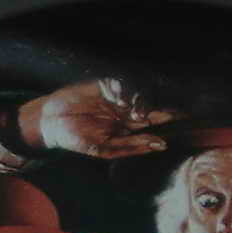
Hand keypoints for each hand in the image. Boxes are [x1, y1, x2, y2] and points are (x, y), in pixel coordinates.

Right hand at [19, 75, 176, 159]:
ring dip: (139, 101)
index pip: (153, 122)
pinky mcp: (104, 85)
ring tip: (133, 111)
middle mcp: (125, 111)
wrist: (51, 123)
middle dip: (155, 110)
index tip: (180, 121)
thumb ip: (131, 147)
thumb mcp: (104, 149)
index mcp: (128, 127)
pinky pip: (120, 83)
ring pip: (137, 94)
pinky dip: (123, 90)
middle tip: (153, 116)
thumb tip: (160, 145)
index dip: (166, 120)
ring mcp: (116, 97)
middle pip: (149, 106)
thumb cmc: (77, 139)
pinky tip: (118, 99)